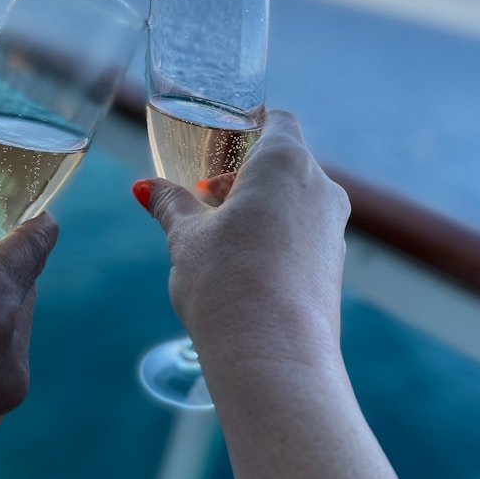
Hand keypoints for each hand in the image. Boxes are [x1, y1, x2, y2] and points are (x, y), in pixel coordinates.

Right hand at [132, 110, 350, 383]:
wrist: (273, 357)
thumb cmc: (226, 283)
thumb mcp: (187, 237)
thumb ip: (170, 204)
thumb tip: (145, 187)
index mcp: (286, 163)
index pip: (277, 122)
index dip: (248, 127)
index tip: (220, 144)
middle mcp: (321, 189)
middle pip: (284, 163)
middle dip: (244, 175)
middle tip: (205, 197)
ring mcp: (333, 230)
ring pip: (295, 201)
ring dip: (259, 207)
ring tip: (217, 236)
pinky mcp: (333, 268)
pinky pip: (304, 235)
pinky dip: (276, 237)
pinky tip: (243, 267)